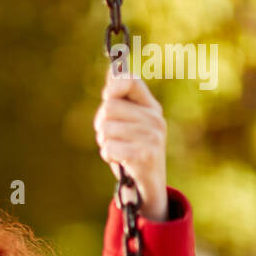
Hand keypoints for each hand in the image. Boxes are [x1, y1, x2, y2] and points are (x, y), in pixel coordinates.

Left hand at [93, 60, 168, 222]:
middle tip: (108, 137)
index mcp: (151, 107)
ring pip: (106, 128)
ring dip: (103, 142)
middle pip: (109, 106)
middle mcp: (155, 119)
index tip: (106, 97)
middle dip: (100, 123)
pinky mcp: (145, 156)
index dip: (112, 86)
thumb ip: (120, 99)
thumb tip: (112, 68)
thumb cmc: (133, 152)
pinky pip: (109, 147)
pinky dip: (107, 155)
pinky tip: (118, 160)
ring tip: (115, 150)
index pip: (130, 81)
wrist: (147, 188)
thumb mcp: (128, 124)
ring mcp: (152, 137)